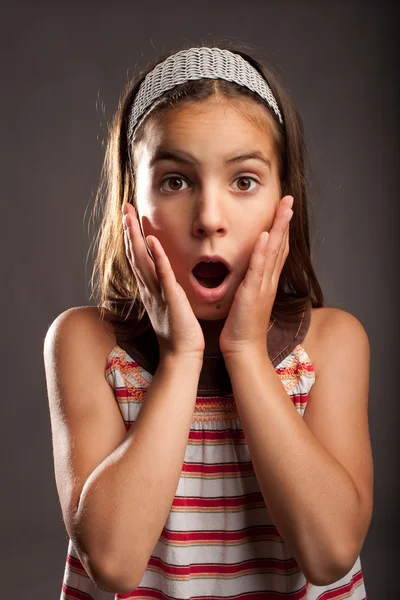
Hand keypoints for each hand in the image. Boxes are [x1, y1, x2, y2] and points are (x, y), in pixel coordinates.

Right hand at [122, 203, 204, 360]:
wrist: (182, 355)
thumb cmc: (180, 333)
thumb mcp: (171, 306)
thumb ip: (167, 291)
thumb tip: (167, 280)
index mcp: (151, 289)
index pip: (138, 258)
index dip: (132, 237)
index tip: (130, 217)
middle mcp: (150, 288)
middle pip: (135, 253)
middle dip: (129, 229)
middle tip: (125, 206)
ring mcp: (158, 292)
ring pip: (143, 259)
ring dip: (136, 236)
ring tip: (130, 215)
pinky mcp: (170, 298)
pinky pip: (162, 274)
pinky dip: (156, 257)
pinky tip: (152, 240)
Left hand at [219, 195, 293, 356]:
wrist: (243, 349)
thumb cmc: (242, 327)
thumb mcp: (248, 299)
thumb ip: (251, 283)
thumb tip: (250, 273)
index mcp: (266, 281)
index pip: (277, 250)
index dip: (281, 228)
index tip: (284, 210)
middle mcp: (269, 281)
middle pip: (281, 245)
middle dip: (285, 221)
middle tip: (289, 199)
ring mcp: (263, 286)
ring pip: (273, 252)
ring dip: (279, 228)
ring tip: (284, 208)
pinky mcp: (252, 293)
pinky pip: (258, 268)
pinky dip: (262, 251)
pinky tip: (265, 235)